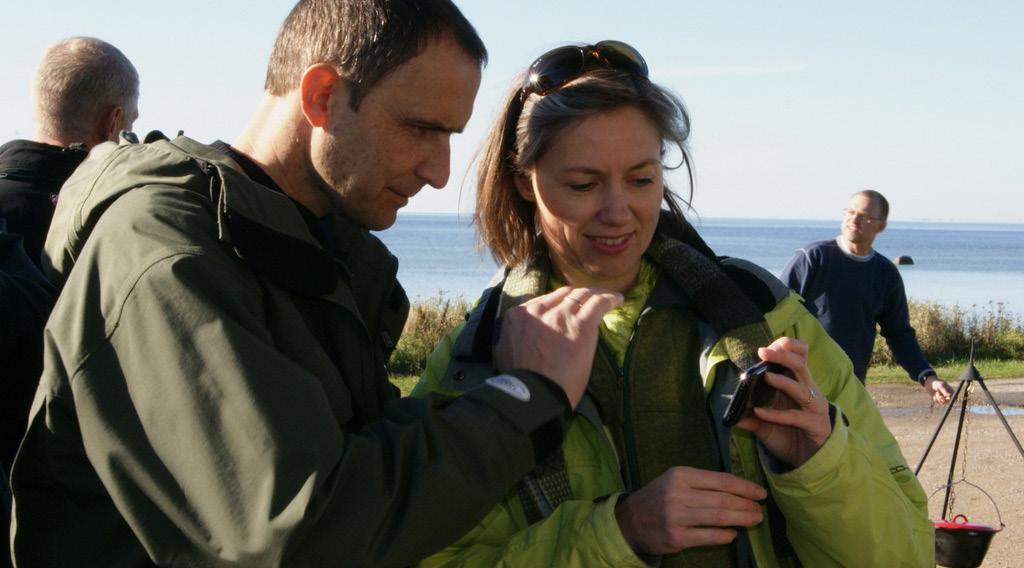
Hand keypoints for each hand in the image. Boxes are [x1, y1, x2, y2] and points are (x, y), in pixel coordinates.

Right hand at [495, 286, 622, 407]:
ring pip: (582, 295)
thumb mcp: (505, 350)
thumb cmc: (520, 381)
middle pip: (563, 295)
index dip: (557, 302)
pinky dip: (610, 299)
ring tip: (607, 297)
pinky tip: (618, 300)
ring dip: (596, 295)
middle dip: (577, 296)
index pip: (543, 301)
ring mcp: (560, 315)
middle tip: (589, 300)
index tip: (566, 307)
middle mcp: (539, 310)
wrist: (534, 394)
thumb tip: (522, 326)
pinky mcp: (581, 325)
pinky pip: (598, 303)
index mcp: (518, 315)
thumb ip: (514, 334)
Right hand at [614, 467, 765, 554]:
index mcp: (681, 475)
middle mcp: (678, 494)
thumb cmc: (660, 496)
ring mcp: (676, 517)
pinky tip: (733, 533)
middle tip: (759, 509)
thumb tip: (739, 489)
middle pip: (723, 499)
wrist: (630, 520)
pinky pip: (709, 537)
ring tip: (754, 519)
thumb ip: (703, 482)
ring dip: (742, 519)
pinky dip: (725, 535)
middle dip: (746, 504)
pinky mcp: (676, 537)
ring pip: (719, 517)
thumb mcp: (676, 480)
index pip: (721, 480)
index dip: (744, 487)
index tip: (760, 493)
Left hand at [735, 337, 831, 467]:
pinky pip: (796, 416)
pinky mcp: (816, 424)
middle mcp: (807, 390)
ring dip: (782, 381)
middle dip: (782, 355)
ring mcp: (814, 406)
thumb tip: (728, 411)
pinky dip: (777, 415)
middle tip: (763, 351)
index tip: (764, 347)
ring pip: (801, 387)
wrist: (809, 460)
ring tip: (765, 377)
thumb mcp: (765, 424)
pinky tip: (759, 413)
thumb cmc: (788, 435)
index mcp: (797, 383)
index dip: (785, 347)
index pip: (799, 355)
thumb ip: (749, 416)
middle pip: (800, 364)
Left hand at [923, 375, 953, 404]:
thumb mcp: (941, 386)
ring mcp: (943, 398)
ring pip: (943, 402)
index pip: (955, 397)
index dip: (953, 399)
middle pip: (949, 401)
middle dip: (944, 400)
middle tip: (940, 397)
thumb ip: (944, 391)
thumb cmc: (936, 383)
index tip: (948, 399)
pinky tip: (934, 394)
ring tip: (936, 393)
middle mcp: (948, 395)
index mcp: (950, 391)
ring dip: (939, 399)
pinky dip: (935, 399)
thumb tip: (949, 396)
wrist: (929, 383)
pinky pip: (938, 402)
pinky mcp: (938, 399)